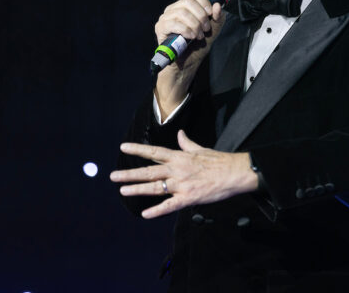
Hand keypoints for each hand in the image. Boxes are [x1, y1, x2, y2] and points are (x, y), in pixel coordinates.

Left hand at [110, 130, 258, 218]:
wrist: (234, 173)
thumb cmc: (218, 160)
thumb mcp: (200, 148)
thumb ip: (186, 143)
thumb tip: (180, 134)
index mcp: (179, 156)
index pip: (154, 151)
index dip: (138, 149)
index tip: (123, 147)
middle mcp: (177, 169)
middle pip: (149, 171)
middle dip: (130, 174)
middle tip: (113, 176)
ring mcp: (181, 184)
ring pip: (155, 187)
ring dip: (138, 189)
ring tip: (123, 191)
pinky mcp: (189, 198)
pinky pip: (170, 205)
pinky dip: (157, 210)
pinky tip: (145, 214)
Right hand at [154, 0, 225, 115]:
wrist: (187, 63)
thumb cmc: (198, 46)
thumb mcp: (213, 31)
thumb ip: (218, 18)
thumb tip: (217, 5)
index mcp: (185, 6)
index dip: (204, 2)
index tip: (210, 14)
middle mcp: (173, 9)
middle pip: (188, 1)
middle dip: (201, 16)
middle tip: (205, 29)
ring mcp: (165, 18)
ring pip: (181, 12)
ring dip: (194, 25)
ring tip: (198, 36)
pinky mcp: (160, 28)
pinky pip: (173, 23)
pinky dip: (185, 30)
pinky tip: (191, 37)